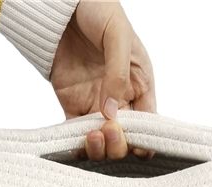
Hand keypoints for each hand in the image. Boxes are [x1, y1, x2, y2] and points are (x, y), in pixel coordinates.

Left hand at [50, 0, 155, 159]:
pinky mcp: (73, 107)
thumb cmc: (99, 12)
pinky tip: (79, 141)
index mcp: (140, 85)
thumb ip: (118, 74)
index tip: (137, 144)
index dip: (145, 139)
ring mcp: (96, 105)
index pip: (148, 123)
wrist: (63, 6)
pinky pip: (77, 135)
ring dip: (100, 148)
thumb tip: (111, 113)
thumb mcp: (117, 37)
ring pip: (102, 142)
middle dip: (120, 144)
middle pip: (126, 138)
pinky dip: (78, 144)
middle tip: (110, 131)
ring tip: (93, 136)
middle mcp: (121, 100)